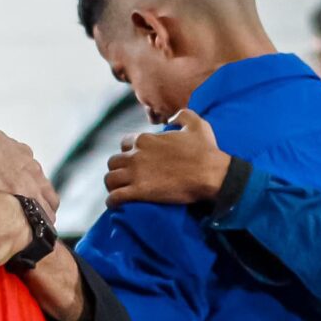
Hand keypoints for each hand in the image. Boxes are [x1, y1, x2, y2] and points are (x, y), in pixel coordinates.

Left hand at [106, 108, 231, 207]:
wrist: (211, 174)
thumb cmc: (206, 151)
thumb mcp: (197, 124)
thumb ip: (182, 116)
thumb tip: (172, 118)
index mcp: (146, 139)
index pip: (125, 143)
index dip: (129, 152)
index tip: (136, 160)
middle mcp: (136, 155)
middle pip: (113, 162)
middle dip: (118, 170)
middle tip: (127, 179)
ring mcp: (136, 174)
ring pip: (109, 179)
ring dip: (113, 186)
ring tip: (120, 192)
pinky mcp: (139, 192)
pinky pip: (114, 197)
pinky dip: (113, 202)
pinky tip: (117, 205)